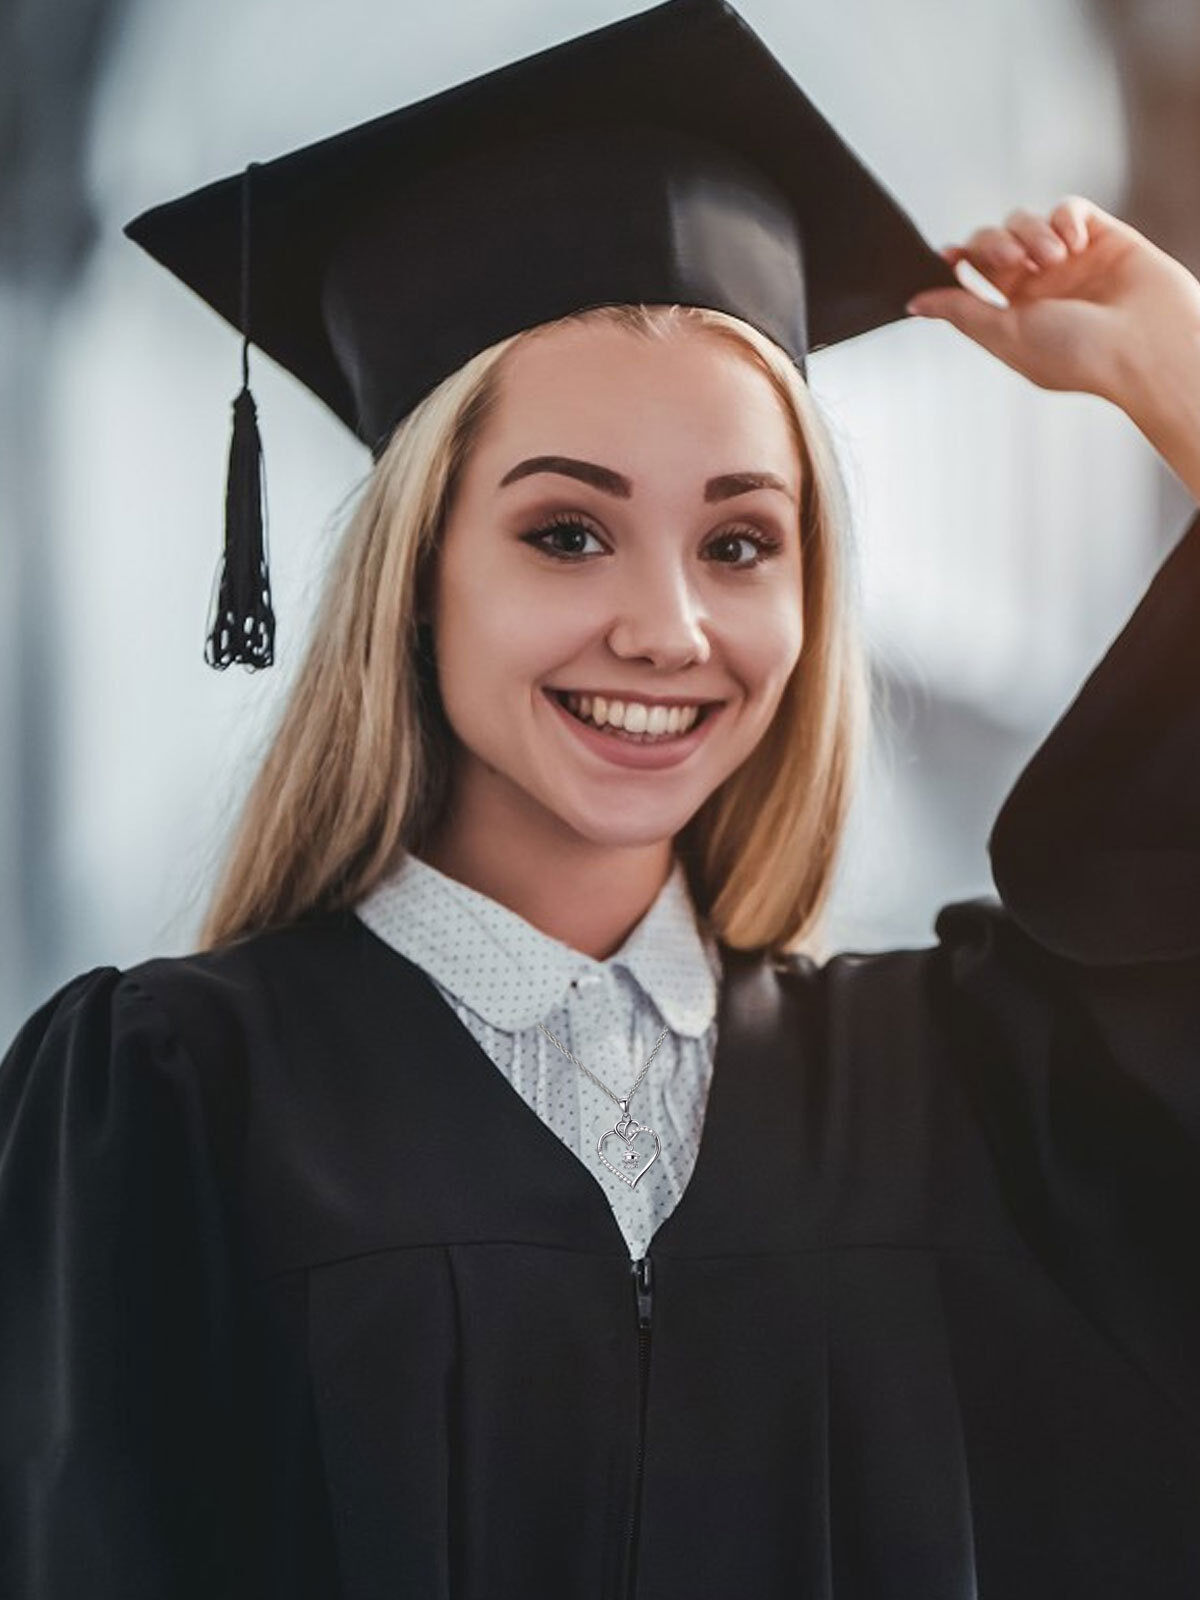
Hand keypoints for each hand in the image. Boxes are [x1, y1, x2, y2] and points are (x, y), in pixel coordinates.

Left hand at [907, 197, 1199, 501]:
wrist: (1147, 345)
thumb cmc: (1082, 355)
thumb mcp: (1006, 335)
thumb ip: (961, 312)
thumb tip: (916, 304)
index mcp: (1014, 315)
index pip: (974, 275)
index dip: (958, 259)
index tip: (947, 255)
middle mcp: (1041, 287)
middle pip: (994, 241)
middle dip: (994, 243)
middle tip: (1013, 262)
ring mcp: (1071, 260)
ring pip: (1028, 222)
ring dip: (1032, 234)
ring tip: (1054, 260)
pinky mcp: (1102, 236)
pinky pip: (1069, 209)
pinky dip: (1065, 219)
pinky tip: (1074, 243)